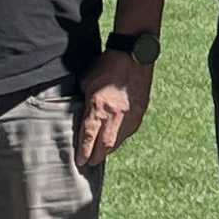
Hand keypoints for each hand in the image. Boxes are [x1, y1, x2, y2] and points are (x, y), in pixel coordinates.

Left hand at [77, 52, 151, 168]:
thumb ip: (83, 100)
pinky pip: (128, 132)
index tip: (80, 162)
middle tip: (89, 163)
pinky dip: (120, 138)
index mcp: (99, 106)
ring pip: (118, 141)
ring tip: (100, 154)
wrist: (133, 55)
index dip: (84, 152)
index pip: (89, 136)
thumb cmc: (106, 64)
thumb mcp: (86, 81)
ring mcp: (130, 115)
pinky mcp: (140, 112)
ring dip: (108, 150)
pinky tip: (114, 139)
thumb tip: (78, 112)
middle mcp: (115, 114)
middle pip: (105, 145)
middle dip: (96, 157)